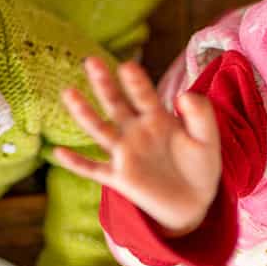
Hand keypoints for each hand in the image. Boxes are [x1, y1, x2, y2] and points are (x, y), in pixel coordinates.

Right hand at [53, 57, 222, 236]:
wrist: (194, 203)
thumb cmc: (200, 167)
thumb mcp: (207, 139)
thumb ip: (201, 115)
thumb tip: (182, 94)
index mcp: (157, 118)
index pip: (144, 95)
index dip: (136, 82)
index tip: (127, 66)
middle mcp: (136, 131)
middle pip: (116, 104)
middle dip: (104, 84)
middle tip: (92, 61)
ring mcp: (125, 154)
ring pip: (99, 130)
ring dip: (83, 113)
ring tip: (68, 93)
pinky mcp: (119, 178)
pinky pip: (93, 170)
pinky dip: (76, 163)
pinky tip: (59, 153)